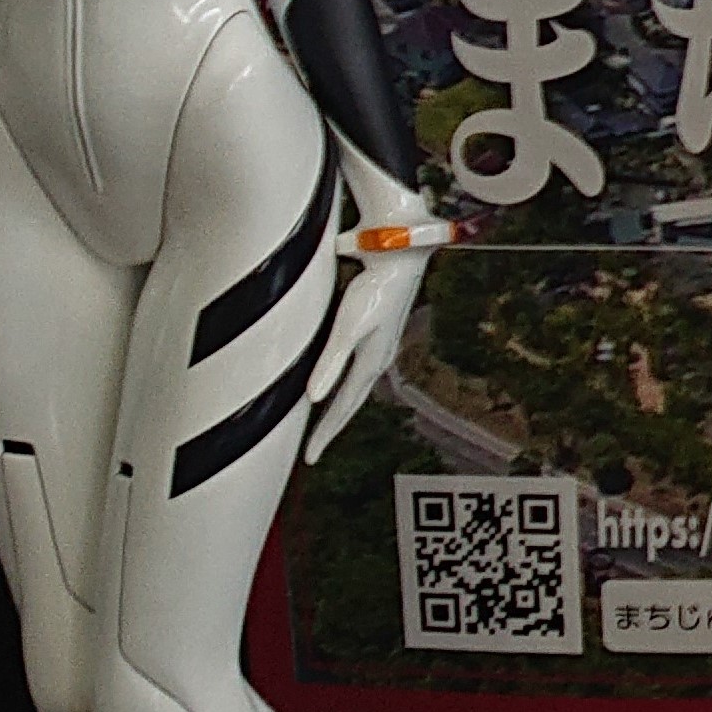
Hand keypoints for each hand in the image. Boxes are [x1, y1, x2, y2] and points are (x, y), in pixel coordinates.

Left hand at [303, 178, 448, 465]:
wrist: (401, 255)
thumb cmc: (376, 287)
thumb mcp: (348, 327)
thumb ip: (330, 362)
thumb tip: (313, 398)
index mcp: (370, 362)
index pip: (343, 408)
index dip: (325, 434)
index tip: (310, 457)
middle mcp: (377, 359)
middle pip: (351, 402)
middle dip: (332, 427)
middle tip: (314, 448)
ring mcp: (379, 346)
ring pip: (356, 388)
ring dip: (340, 407)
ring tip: (325, 422)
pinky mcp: (377, 332)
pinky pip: (358, 371)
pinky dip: (345, 386)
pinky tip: (341, 381)